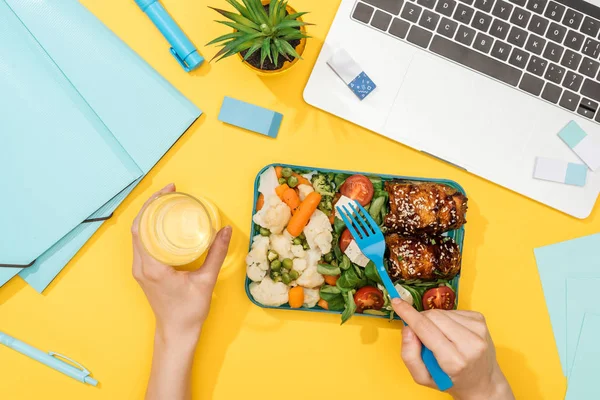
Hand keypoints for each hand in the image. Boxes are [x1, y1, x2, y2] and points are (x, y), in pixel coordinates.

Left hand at [131, 184, 232, 341]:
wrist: (176, 332)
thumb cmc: (189, 311)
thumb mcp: (206, 280)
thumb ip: (215, 253)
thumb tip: (224, 230)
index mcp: (152, 266)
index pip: (143, 226)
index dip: (153, 204)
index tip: (169, 191)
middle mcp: (141, 265)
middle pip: (138, 226)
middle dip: (152, 205)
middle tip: (171, 192)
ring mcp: (140, 269)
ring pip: (138, 235)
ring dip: (150, 216)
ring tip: (168, 203)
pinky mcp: (144, 272)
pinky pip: (143, 244)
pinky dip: (152, 229)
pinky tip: (166, 224)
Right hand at [392, 299, 513, 399]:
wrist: (484, 382)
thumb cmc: (452, 381)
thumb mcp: (424, 379)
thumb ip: (410, 356)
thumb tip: (407, 329)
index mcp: (455, 362)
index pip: (426, 330)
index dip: (409, 315)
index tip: (396, 303)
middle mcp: (471, 344)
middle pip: (433, 316)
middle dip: (420, 320)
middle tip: (420, 335)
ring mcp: (478, 330)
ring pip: (442, 312)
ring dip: (434, 321)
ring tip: (440, 338)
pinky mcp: (481, 319)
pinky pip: (452, 311)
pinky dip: (445, 320)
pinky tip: (450, 333)